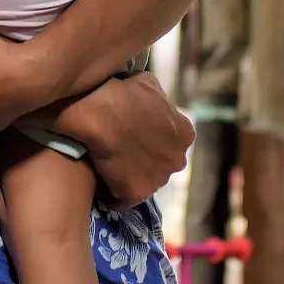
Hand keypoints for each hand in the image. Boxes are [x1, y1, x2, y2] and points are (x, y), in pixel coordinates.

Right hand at [72, 73, 193, 208]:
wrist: (101, 112)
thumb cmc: (123, 92)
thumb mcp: (149, 84)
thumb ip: (157, 100)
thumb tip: (151, 101)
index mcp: (185, 134)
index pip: (172, 142)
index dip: (152, 138)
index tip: (135, 134)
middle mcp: (178, 160)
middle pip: (161, 164)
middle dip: (145, 159)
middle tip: (121, 150)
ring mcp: (158, 180)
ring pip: (144, 182)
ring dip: (129, 176)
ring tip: (106, 165)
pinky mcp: (136, 194)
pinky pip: (122, 198)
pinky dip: (111, 192)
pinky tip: (98, 179)